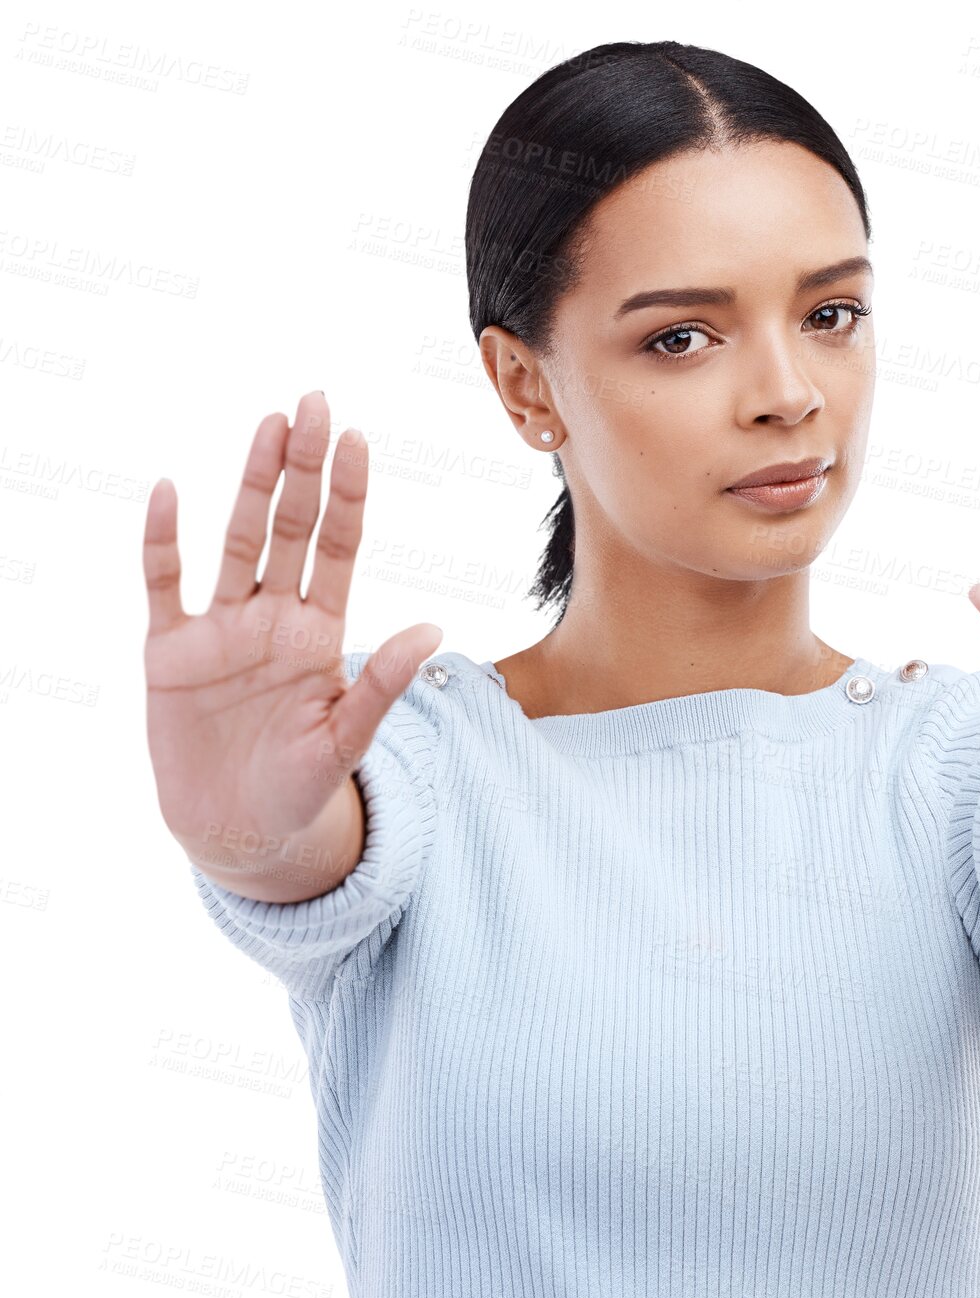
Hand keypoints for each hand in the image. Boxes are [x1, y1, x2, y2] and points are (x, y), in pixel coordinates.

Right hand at [143, 390, 442, 865]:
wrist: (240, 831)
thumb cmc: (303, 789)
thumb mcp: (347, 739)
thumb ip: (382, 684)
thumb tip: (434, 629)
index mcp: (320, 633)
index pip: (339, 547)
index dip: (348, 494)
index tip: (357, 439)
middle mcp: (273, 618)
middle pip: (290, 527)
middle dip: (301, 467)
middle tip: (313, 402)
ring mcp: (222, 630)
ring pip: (237, 542)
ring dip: (248, 484)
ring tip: (266, 425)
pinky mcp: (172, 653)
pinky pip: (165, 585)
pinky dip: (164, 542)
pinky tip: (168, 492)